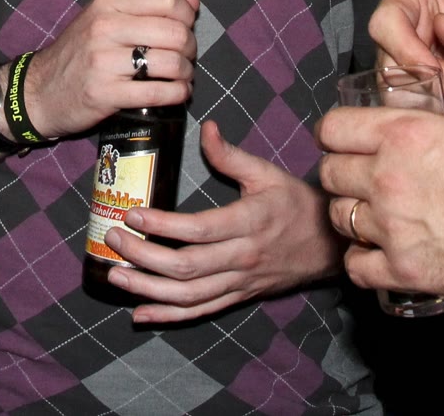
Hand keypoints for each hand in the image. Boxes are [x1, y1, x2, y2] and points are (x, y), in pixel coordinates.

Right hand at [20, 0, 199, 138]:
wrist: (39, 90)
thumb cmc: (79, 53)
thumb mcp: (105, 18)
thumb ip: (146, 7)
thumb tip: (192, 1)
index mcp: (107, 3)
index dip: (186, 13)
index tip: (186, 25)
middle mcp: (105, 27)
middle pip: (173, 31)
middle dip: (190, 46)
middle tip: (186, 55)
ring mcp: (103, 61)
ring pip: (170, 62)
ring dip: (186, 72)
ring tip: (182, 75)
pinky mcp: (105, 94)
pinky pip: (157, 92)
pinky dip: (177, 93)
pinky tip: (177, 92)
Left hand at [102, 120, 341, 323]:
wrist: (330, 246)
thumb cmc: (297, 205)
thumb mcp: (268, 174)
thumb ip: (232, 155)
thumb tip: (206, 128)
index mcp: (249, 223)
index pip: (199, 229)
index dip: (162, 224)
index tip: (132, 214)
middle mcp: (242, 258)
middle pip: (187, 266)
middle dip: (143, 256)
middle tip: (112, 239)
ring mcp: (239, 282)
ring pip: (189, 296)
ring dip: (148, 289)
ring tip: (115, 276)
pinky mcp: (238, 297)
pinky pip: (200, 311)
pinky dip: (168, 315)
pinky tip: (140, 313)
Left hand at [316, 105, 443, 307]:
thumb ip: (442, 124)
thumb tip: (431, 125)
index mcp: (404, 134)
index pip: (334, 129)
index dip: (337, 135)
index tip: (346, 142)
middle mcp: (388, 178)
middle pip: (330, 174)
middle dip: (343, 175)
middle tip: (364, 182)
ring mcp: (393, 227)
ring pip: (339, 218)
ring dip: (354, 216)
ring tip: (378, 218)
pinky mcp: (406, 270)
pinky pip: (357, 267)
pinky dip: (363, 261)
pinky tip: (381, 255)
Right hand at [368, 0, 443, 112]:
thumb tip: (443, 26)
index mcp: (414, 6)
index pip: (384, 23)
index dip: (405, 48)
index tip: (437, 68)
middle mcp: (402, 38)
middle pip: (390, 68)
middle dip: (437, 84)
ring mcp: (407, 73)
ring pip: (399, 98)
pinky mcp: (417, 103)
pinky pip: (415, 119)